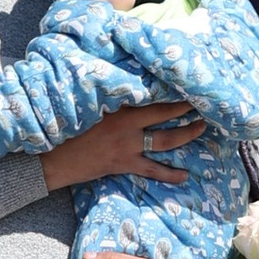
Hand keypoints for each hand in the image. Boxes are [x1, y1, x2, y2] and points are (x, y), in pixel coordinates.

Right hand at [41, 103, 205, 194]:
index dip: (171, 90)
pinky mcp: (124, 163)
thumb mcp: (91, 107)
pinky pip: (153, 169)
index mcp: (118, 106)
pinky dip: (170, 174)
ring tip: (201, 129)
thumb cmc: (69, 127)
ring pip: (165, 140)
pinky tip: (185, 176)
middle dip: (185, 109)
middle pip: (164, 113)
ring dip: (185, 135)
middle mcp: (127, 123)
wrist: (54, 156)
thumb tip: (131, 87)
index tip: (187, 83)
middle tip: (204, 104)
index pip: (150, 94)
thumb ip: (112, 98)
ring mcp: (128, 144)